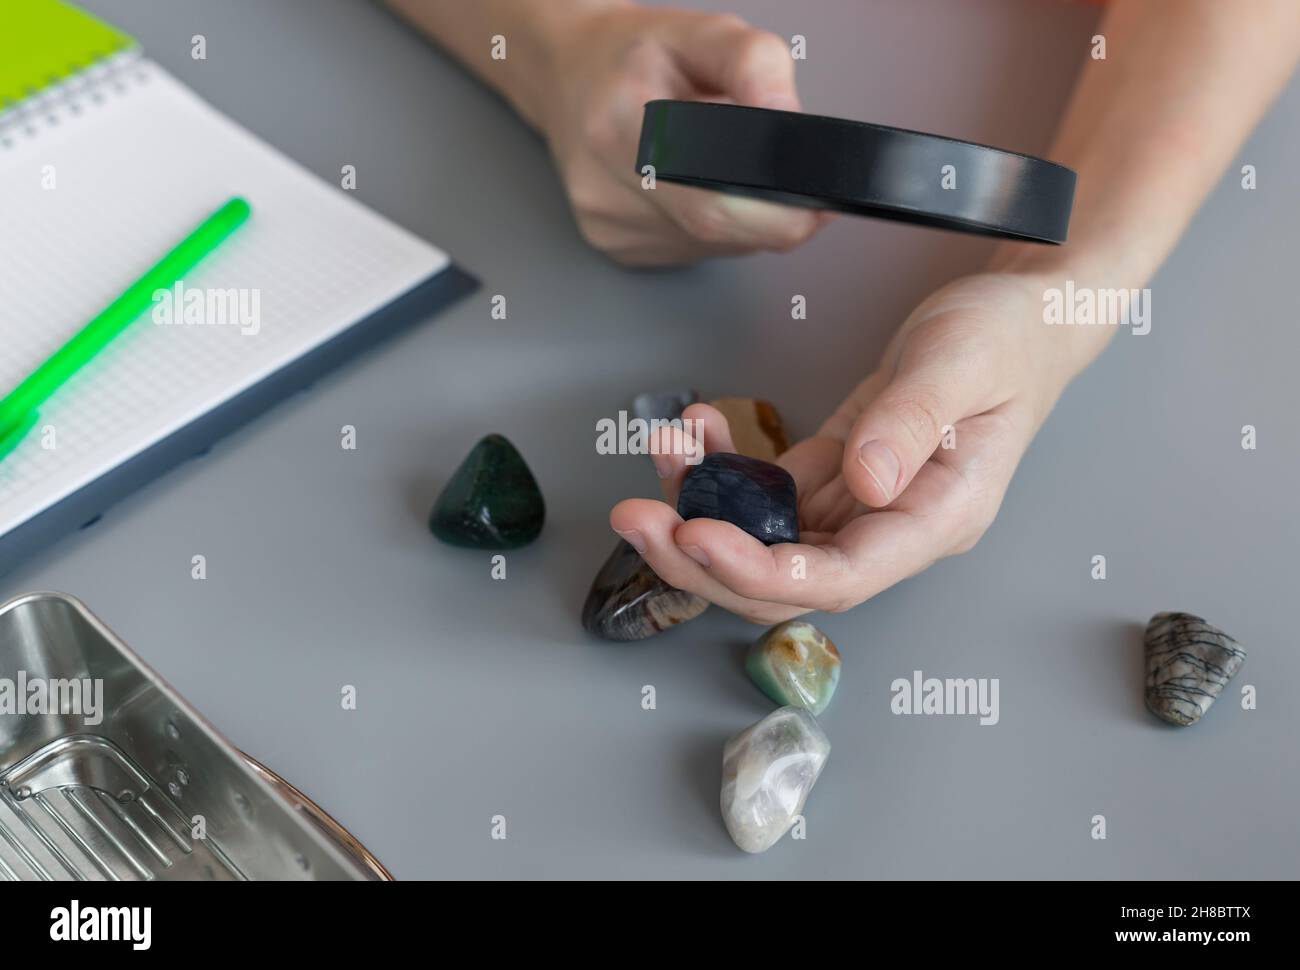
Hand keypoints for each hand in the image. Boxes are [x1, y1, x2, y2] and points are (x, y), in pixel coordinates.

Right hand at [540, 6, 830, 264]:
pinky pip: (690, 250)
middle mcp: (606, 184)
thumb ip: (756, 65)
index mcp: (622, 122)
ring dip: (739, 217)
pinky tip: (694, 187)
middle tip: (801, 190)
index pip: (713, 198)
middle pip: (716, 229)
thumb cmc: (636, 55)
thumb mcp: (702, 32)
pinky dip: (711, 227)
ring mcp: (607, 224)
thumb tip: (793, 125)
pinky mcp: (614, 247)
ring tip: (722, 167)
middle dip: (772, 216)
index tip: (817, 198)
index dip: (776, 211)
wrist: (568, 75)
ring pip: (711, 245)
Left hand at [610, 271, 1086, 622]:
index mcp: (936, 519)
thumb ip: (914, 422)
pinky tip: (699, 430)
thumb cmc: (1007, 339)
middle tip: (637, 517)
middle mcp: (891, 528)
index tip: (695, 537)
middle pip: (785, 579)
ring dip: (701, 506)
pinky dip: (724, 468)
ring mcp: (861, 507)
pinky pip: (767, 492)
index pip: (839, 578)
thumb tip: (866, 486)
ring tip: (662, 449)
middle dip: (703, 558)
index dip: (761, 571)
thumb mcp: (965, 362)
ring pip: (765, 539)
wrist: (1018, 317)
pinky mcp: (836, 477)